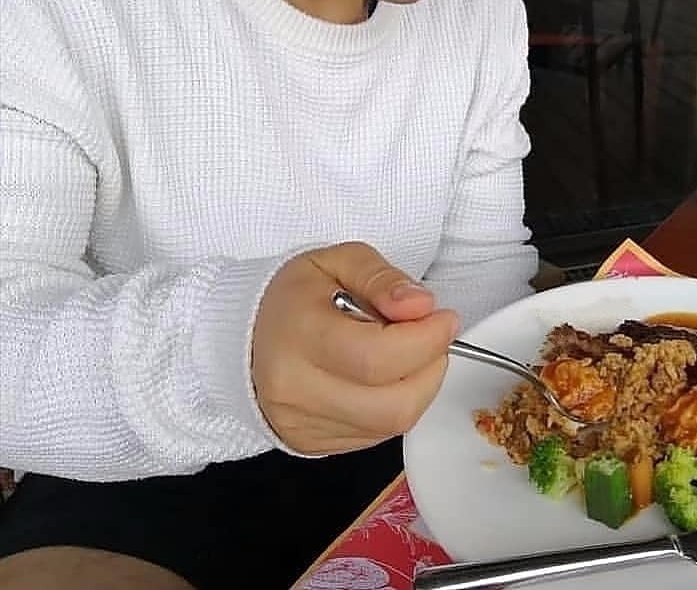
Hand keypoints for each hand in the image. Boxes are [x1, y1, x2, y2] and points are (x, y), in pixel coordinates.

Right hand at [250, 241, 457, 454]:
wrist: (243, 334)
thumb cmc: (293, 296)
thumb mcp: (337, 262)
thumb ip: (382, 278)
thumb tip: (421, 306)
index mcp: (299, 336)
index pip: (378, 357)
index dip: (427, 340)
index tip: (444, 319)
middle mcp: (296, 390)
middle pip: (392, 403)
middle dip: (432, 367)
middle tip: (433, 337)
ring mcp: (302, 424)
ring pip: (391, 424)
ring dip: (420, 388)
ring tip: (412, 355)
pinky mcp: (311, 444)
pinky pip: (376, 436)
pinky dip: (396, 405)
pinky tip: (387, 378)